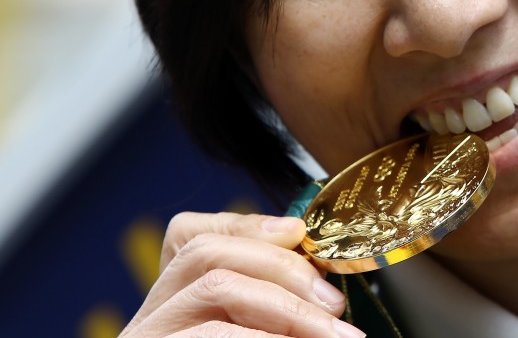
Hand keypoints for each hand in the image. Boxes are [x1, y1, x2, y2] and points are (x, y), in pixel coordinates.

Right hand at [119, 212, 364, 336]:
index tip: (299, 233)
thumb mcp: (256, 328)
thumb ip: (271, 301)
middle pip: (207, 252)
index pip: (191, 235)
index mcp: (170, 302)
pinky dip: (262, 336)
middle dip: (284, 267)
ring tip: (332, 332)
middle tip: (337, 305)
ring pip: (214, 286)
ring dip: (286, 305)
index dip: (248, 225)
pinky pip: (212, 334)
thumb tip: (327, 284)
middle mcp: (147, 317)